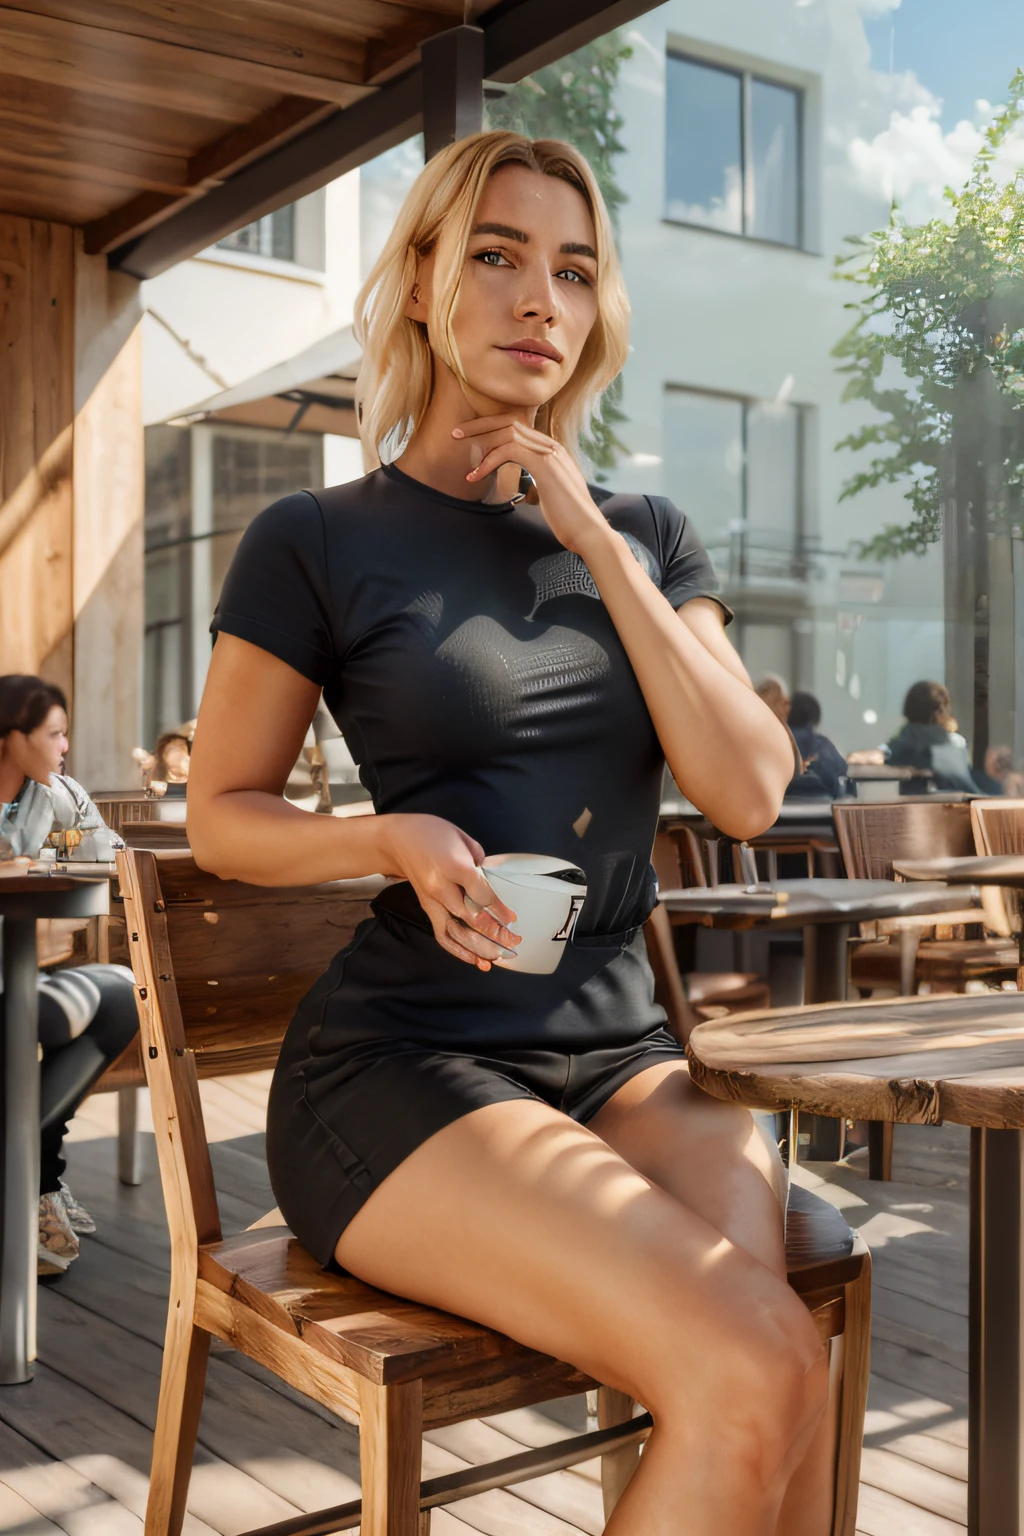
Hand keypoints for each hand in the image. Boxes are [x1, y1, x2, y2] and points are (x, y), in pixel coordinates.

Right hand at [380, 814, 519, 970]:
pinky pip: (442, 935)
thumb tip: (489, 882)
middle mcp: (441, 887)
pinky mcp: (426, 909)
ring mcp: (431, 901)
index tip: (512, 920)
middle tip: (513, 942)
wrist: (397, 839)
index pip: (481, 894)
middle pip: (470, 917)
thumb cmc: (431, 833)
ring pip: (455, 932)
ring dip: (478, 948)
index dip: (499, 910)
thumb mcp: (461, 837)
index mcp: (453, 866)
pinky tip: (474, 960)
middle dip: (494, 934)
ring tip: (496, 958)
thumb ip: (479, 861)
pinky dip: (458, 951)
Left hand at [453, 416, 608, 554]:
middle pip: (510, 422)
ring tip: (459, 445)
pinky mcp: (544, 465)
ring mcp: (549, 453)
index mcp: (552, 451)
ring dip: (479, 438)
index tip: (471, 436)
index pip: (518, 428)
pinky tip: (475, 475)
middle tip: (456, 432)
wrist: (588, 532)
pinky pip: (509, 450)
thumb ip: (539, 483)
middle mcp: (551, 446)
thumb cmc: (569, 520)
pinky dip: (488, 461)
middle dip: (481, 424)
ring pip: (507, 432)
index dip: (492, 428)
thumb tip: (525, 487)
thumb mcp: (550, 495)